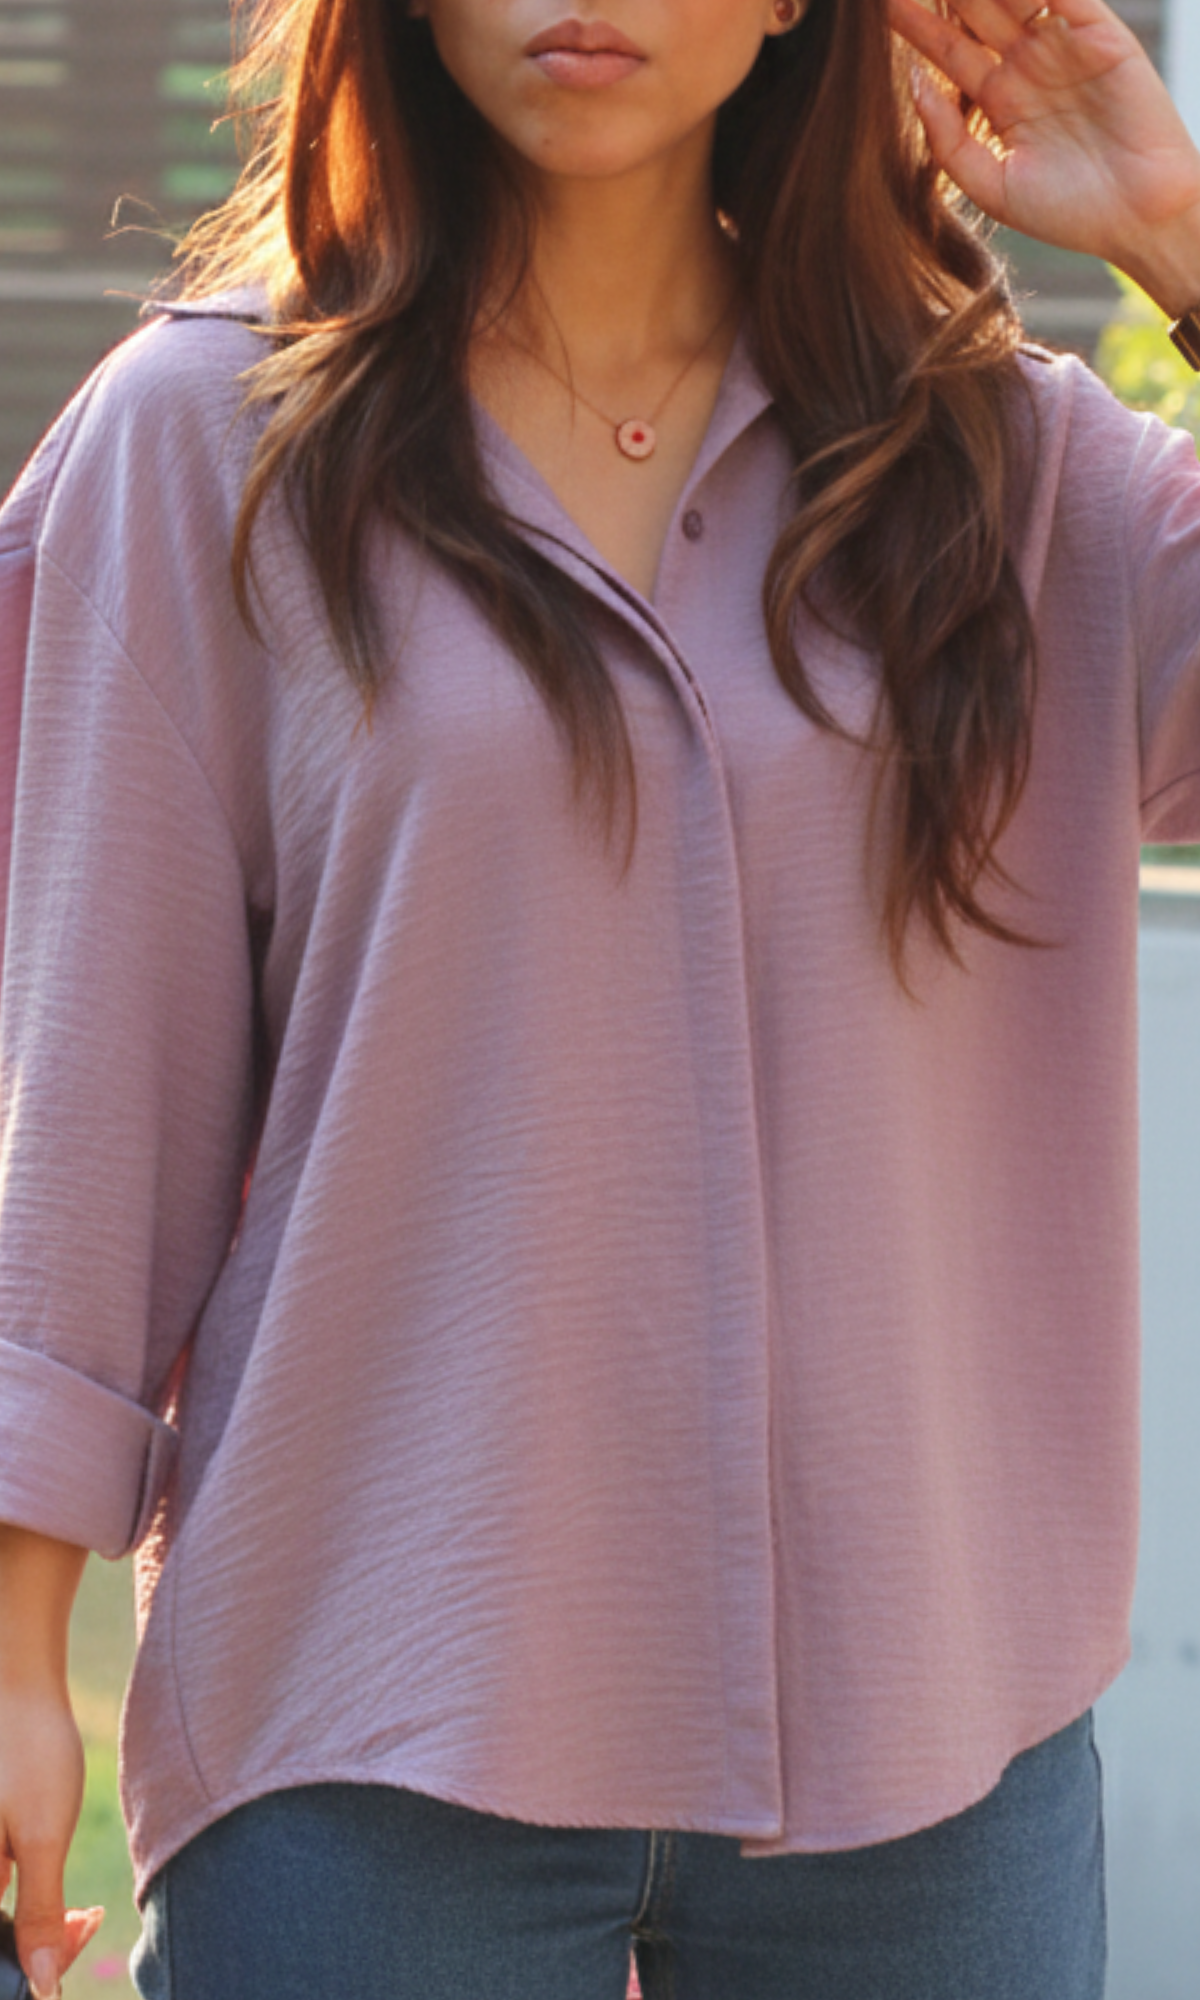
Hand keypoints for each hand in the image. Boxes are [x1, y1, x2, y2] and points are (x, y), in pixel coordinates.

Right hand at [0, 1690, 104, 1997]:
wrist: (16, 1672)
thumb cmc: (28, 1747)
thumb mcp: (42, 1835)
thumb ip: (39, 1913)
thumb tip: (39, 1986)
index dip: (33, 1961)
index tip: (80, 1933)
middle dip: (39, 1940)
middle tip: (86, 1919)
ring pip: (0, 1904)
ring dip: (37, 1915)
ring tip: (79, 1908)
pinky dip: (25, 1883)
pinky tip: (50, 1868)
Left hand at [888, 0, 1199, 311]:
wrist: (1137, 220)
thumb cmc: (1067, 214)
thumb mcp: (990, 185)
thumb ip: (948, 139)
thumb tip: (912, 83)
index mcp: (999, 101)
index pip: (950, 50)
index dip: (918, 26)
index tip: (884, 7)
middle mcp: (1028, 66)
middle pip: (976, 12)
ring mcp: (1063, 47)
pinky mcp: (1101, 36)